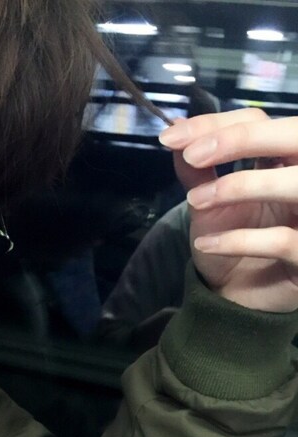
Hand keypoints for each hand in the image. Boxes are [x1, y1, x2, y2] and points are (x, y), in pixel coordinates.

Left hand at [159, 109, 297, 311]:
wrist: (235, 294)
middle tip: (193, 156)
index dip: (217, 124)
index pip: (261, 121)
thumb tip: (175, 132)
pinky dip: (239, 240)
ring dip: (241, 186)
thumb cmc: (229, 239)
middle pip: (295, 138)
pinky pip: (284, 241)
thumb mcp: (207, 202)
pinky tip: (205, 244)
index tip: (172, 137)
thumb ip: (196, 169)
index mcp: (285, 160)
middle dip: (242, 139)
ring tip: (196, 200)